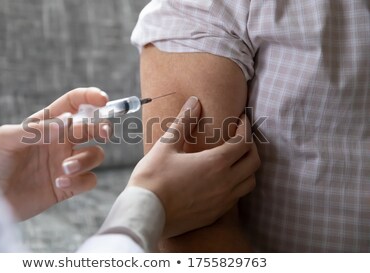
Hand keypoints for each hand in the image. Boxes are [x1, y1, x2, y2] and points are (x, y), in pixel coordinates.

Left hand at [0, 87, 109, 220]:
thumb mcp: (7, 139)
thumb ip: (38, 129)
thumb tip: (68, 121)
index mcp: (46, 124)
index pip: (73, 104)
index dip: (90, 98)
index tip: (102, 100)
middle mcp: (59, 142)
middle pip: (92, 128)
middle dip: (101, 127)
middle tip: (103, 132)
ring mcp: (65, 164)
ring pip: (95, 154)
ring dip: (86, 159)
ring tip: (64, 168)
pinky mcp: (67, 186)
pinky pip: (89, 180)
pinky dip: (81, 180)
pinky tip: (60, 183)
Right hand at [128, 96, 259, 237]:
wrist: (145, 213)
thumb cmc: (153, 178)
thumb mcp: (166, 146)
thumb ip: (184, 122)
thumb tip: (194, 102)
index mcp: (216, 163)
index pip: (244, 141)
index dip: (246, 127)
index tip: (241, 119)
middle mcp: (226, 183)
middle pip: (254, 161)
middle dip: (250, 146)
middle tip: (240, 137)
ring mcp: (223, 202)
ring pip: (249, 182)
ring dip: (247, 168)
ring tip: (235, 159)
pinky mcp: (215, 214)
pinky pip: (236, 198)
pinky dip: (237, 185)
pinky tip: (222, 180)